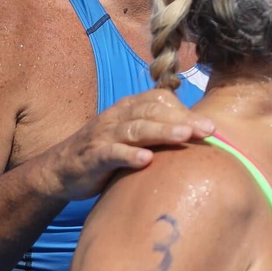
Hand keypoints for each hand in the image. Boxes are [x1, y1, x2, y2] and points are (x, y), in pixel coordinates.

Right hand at [38, 91, 215, 199]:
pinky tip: (145, 160)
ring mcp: (103, 136)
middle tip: (209, 130)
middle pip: (152, 112)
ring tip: (184, 136)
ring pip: (135, 129)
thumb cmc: (108, 152)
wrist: (60, 170)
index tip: (212, 125)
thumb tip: (199, 133)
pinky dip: (128, 155)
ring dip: (161, 131)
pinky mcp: (91, 157)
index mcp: (129, 108)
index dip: (186, 111)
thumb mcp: (133, 136)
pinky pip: (110, 153)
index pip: (160, 100)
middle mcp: (117, 117)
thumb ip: (159, 130)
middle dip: (182, 119)